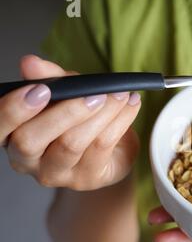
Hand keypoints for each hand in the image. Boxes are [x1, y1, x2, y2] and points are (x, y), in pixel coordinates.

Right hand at [1, 55, 140, 190]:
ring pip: (71, 144)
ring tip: (119, 95)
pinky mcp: (86, 178)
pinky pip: (102, 146)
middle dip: (64, 112)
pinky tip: (130, 104)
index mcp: (12, 135)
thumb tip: (31, 63)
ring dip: (100, 114)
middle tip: (94, 94)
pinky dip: (120, 121)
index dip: (14, 109)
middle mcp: (27, 160)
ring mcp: (57, 173)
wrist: (111, 150)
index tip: (41, 89)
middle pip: (30, 140)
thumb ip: (50, 78)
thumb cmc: (80, 119)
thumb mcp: (65, 93)